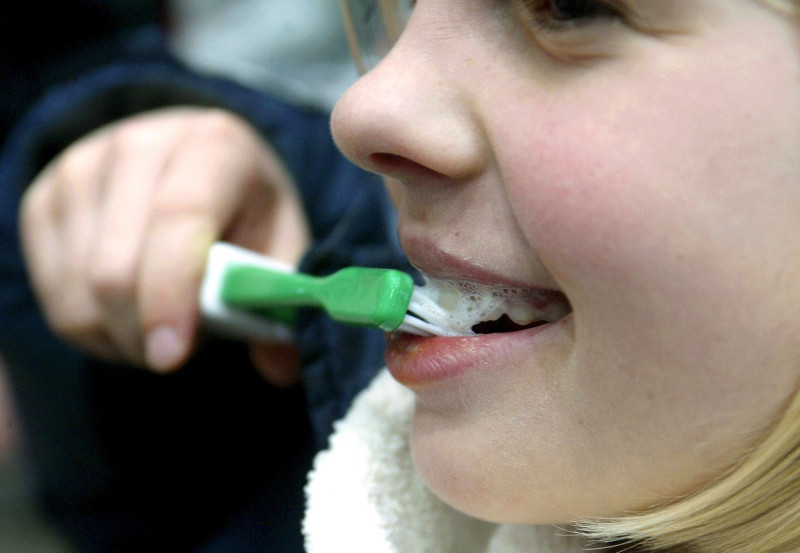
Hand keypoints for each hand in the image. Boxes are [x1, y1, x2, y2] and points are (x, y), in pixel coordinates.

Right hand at [20, 107, 310, 384]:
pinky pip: (52, 296)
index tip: (172, 355)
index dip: (171, 294)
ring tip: (160, 321)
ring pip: (78, 293)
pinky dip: (90, 327)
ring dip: (121, 335)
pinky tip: (125, 310)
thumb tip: (278, 366)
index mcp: (215, 146)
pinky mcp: (44, 197)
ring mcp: (82, 167)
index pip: (179, 220)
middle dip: (146, 334)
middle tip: (180, 348)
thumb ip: (284, 302)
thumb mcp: (283, 245)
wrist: (193, 165)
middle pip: (114, 271)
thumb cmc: (244, 213)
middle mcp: (140, 145)